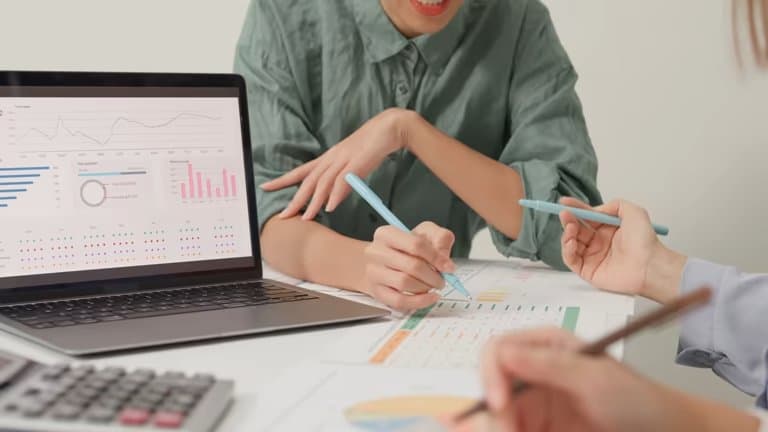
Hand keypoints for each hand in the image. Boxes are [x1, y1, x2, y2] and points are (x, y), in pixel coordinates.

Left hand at [260, 108, 415, 220]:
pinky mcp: (357, 162)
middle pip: (309, 181)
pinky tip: (330, 207)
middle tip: (284, 216)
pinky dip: (336, 194)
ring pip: (323, 183)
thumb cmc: (372, 146)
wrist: (389, 128)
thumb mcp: (352, 165)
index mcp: (328, 158)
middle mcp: (332, 159)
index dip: (283, 180)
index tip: (265, 187)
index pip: (301, 171)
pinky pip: (343, 180)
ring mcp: (344, 160)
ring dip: (314, 202)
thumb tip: (332, 199)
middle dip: (295, 200)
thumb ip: (341, 181)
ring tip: (306, 218)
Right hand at [362, 221, 454, 310]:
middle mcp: (376, 252)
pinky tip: (429, 297)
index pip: (415, 244)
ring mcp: (374, 273)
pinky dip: (419, 302)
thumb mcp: (424, 233)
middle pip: (411, 266)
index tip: (448, 267)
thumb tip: (444, 259)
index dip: (436, 257)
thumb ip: (440, 238)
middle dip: (433, 276)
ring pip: (404, 284)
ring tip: (432, 285)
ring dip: (425, 287)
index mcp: (387, 234)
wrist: (381, 261)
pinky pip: (399, 301)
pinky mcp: (377, 291)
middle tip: (442, 279)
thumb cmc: (404, 247)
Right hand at [447, 328, 682, 431]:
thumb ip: (551, 365)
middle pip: (491, 389)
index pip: (497, 352)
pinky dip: (507, 431)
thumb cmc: (640, 400)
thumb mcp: (597, 379)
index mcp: (545, 347)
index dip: (490, 376)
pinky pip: (513, 429)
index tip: (500, 405)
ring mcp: (535, 405)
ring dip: (497, 427)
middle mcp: (534, 372)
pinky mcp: (540, 429)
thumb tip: (504, 353)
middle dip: (493, 414)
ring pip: (497, 416)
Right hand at [558, 197, 684, 302]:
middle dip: (568, 220)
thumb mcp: (633, 212)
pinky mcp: (588, 271)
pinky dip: (566, 250)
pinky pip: (571, 260)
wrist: (650, 265)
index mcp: (607, 229)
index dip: (576, 209)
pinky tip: (571, 242)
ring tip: (571, 229)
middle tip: (565, 215)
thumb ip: (613, 205)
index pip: (586, 217)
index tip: (564, 202)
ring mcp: (592, 257)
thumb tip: (595, 210)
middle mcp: (598, 242)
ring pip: (570, 244)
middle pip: (576, 229)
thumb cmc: (645, 242)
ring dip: (567, 234)